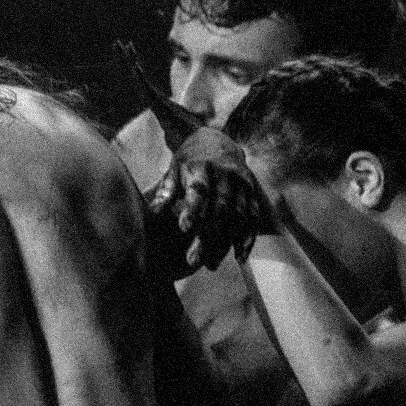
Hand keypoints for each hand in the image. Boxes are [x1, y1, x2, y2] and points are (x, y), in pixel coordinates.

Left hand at [146, 126, 274, 272]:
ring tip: (211, 265)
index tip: (183, 228)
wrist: (218, 141)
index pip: (199, 189)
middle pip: (218, 209)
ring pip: (236, 217)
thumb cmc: (189, 161)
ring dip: (225, 242)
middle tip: (192, 260)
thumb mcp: (175, 168)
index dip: (193, 209)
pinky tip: (239, 256)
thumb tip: (153, 212)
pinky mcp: (252, 192)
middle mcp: (225, 175)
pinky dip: (247, 237)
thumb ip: (166, 190)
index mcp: (202, 166)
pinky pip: (252, 218)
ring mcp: (242, 184)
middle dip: (207, 236)